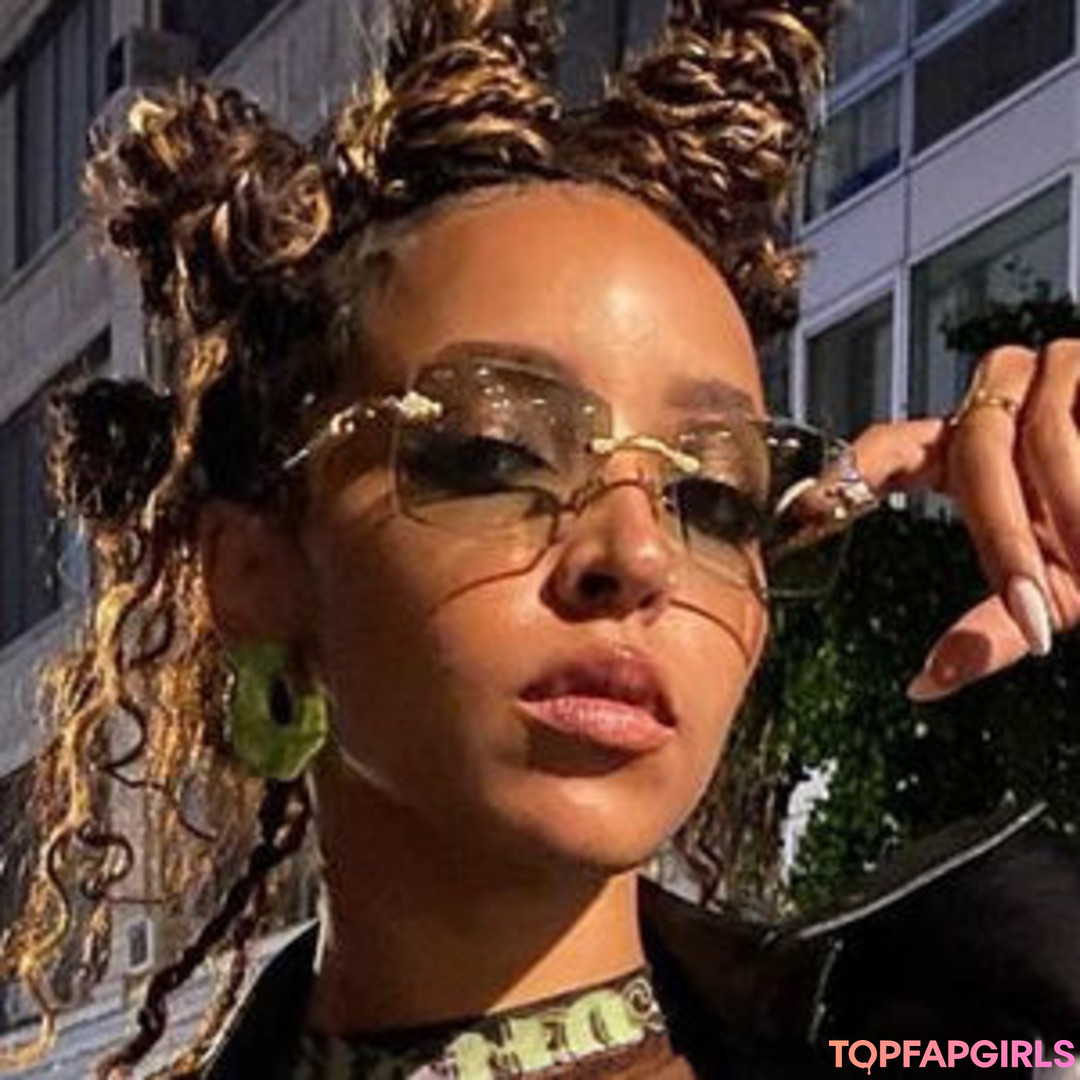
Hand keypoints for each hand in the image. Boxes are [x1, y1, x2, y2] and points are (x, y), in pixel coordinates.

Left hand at [848, 341, 1079, 700]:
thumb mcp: (1050, 590)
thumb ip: (992, 631)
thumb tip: (923, 686)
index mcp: (965, 449)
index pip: (893, 444)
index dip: (856, 467)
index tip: (808, 505)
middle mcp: (991, 401)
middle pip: (971, 451)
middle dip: (1006, 537)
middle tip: (1034, 605)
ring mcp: (1039, 370)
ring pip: (1031, 439)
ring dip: (1071, 514)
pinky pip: (1068, 419)